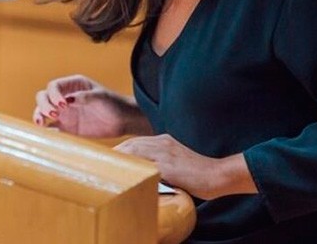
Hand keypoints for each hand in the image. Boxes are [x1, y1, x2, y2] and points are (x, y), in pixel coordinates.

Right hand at [33, 75, 150, 137]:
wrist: (124, 121)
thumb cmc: (115, 103)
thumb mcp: (102, 97)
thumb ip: (85, 97)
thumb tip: (68, 99)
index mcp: (73, 85)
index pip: (54, 86)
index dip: (53, 94)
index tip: (63, 104)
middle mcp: (66, 97)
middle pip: (44, 97)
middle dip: (44, 104)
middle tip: (54, 114)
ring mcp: (65, 113)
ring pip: (43, 112)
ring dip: (39, 116)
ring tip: (42, 124)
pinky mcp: (68, 128)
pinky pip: (52, 128)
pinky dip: (47, 130)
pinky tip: (49, 133)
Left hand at [115, 134, 255, 199]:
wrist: (218, 175)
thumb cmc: (198, 174)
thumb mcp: (177, 164)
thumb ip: (161, 164)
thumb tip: (145, 174)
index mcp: (164, 141)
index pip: (135, 142)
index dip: (119, 151)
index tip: (107, 160)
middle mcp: (162, 143)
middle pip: (130, 144)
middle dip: (114, 154)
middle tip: (98, 164)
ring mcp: (165, 153)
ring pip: (134, 152)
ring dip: (118, 159)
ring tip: (104, 169)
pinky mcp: (168, 165)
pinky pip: (144, 165)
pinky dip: (131, 168)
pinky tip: (121, 175)